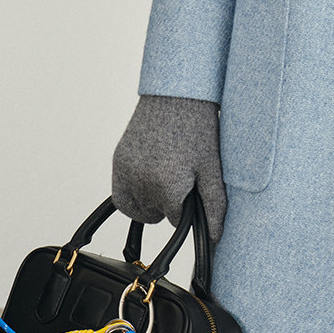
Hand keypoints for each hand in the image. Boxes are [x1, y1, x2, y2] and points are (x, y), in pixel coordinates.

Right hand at [111, 94, 226, 243]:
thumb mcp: (212, 168)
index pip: (176, 219)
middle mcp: (141, 179)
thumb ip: (214, 207)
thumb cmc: (199, 128)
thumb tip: (216, 238)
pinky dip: (133, 195)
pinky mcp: (117, 160)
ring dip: (151, 203)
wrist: (177, 95)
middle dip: (170, 203)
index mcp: (167, 183)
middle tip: (183, 177)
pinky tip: (149, 181)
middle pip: (156, 215)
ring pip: (137, 209)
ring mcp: (126, 169)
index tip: (193, 187)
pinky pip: (121, 196)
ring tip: (167, 179)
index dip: (188, 207)